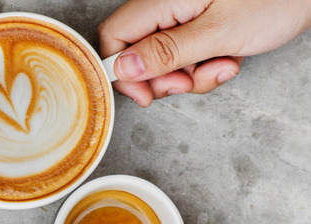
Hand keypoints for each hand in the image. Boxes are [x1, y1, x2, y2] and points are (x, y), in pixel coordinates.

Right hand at [98, 0, 310, 106]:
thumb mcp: (219, 33)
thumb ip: (166, 52)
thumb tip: (123, 68)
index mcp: (162, 0)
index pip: (114, 36)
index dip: (123, 71)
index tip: (147, 94)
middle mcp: (167, 5)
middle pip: (137, 53)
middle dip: (164, 78)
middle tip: (190, 81)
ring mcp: (184, 16)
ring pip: (165, 60)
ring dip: (192, 75)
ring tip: (223, 64)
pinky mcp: (200, 25)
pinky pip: (188, 56)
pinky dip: (206, 66)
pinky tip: (229, 59)